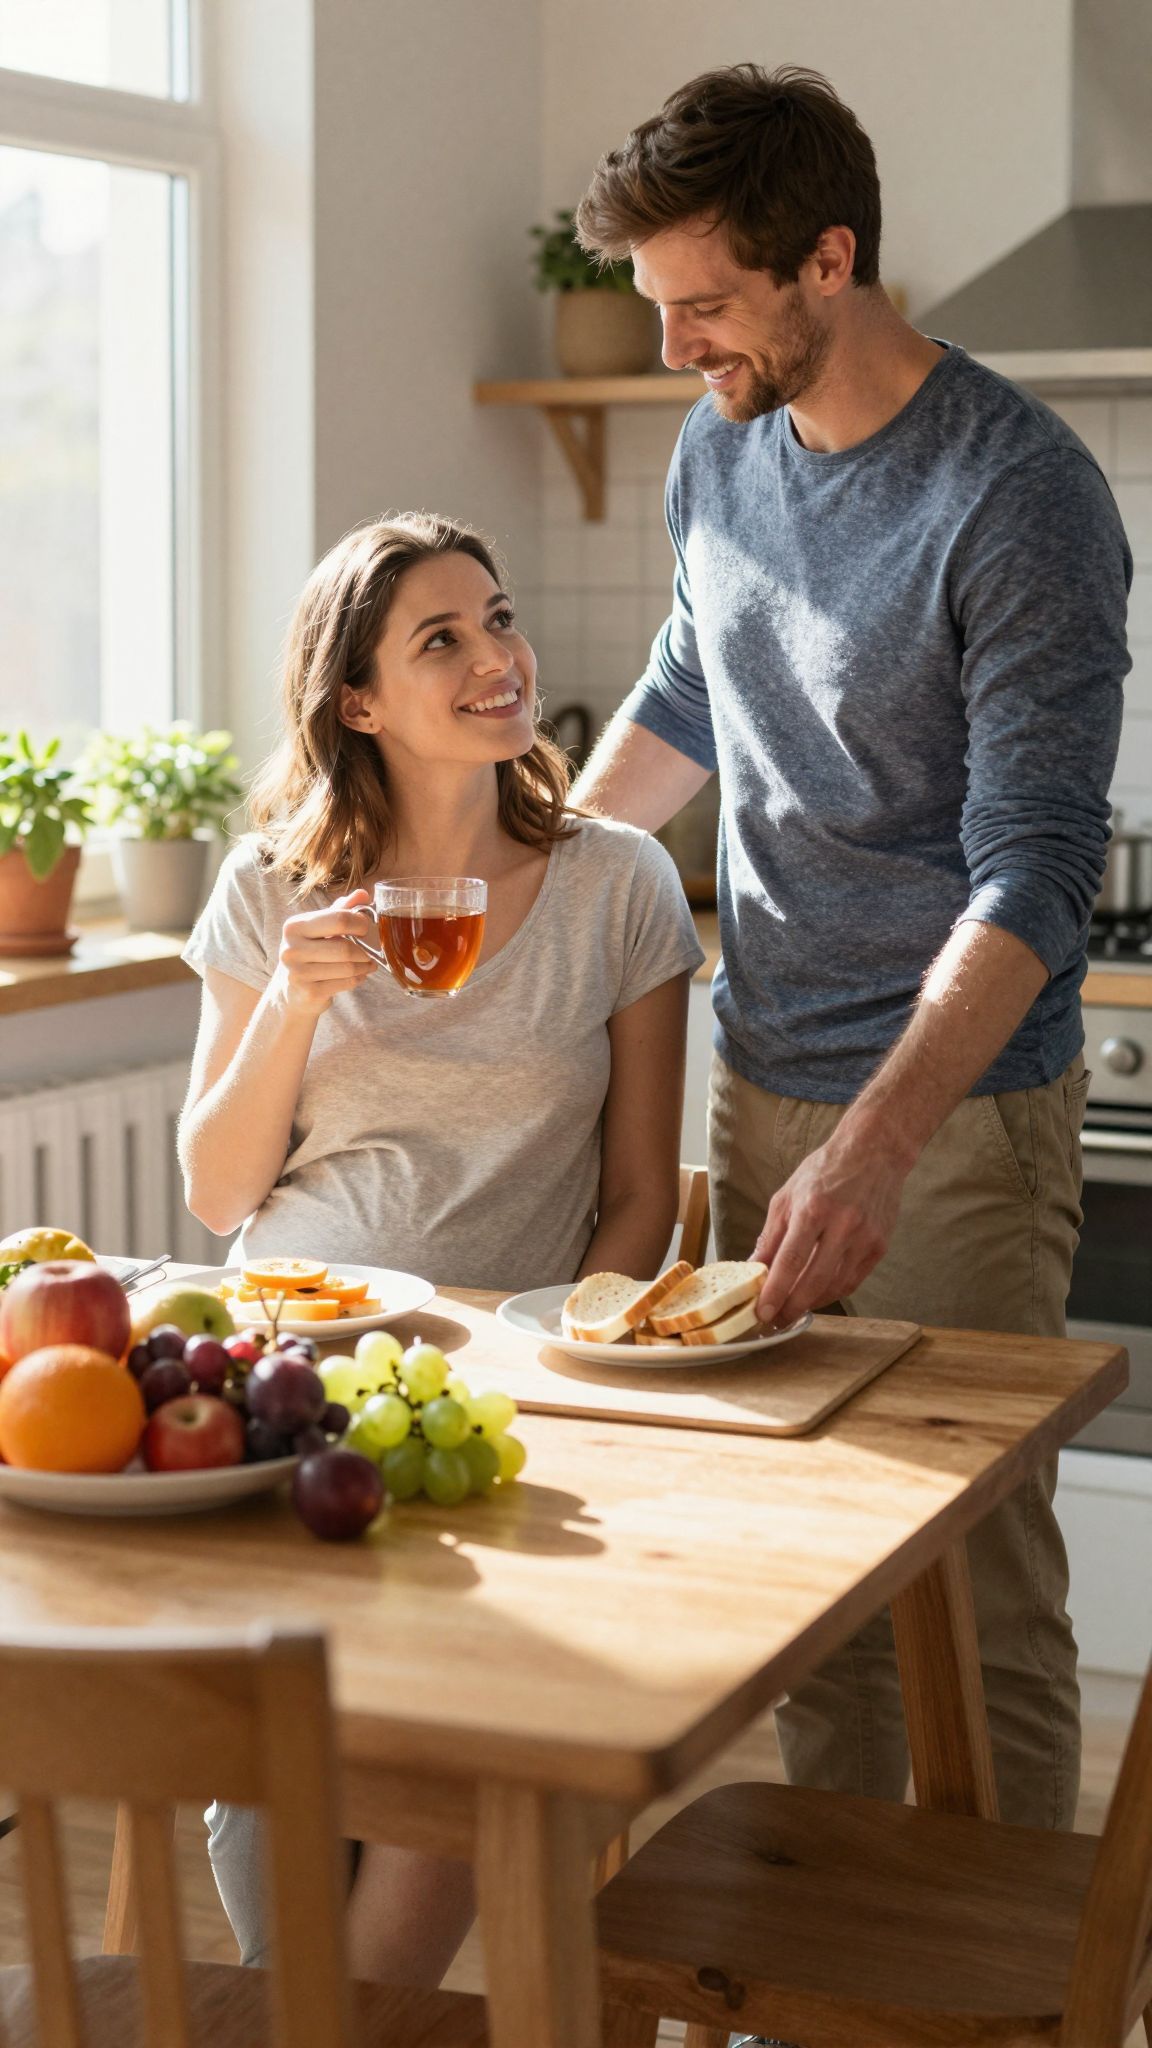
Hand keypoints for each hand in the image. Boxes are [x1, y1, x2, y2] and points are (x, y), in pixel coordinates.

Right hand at [274, 888, 377, 1015]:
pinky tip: (358, 975)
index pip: (338, 919)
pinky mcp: (308, 993)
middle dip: (365, 950)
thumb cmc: (310, 952)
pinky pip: (346, 983)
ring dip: (364, 966)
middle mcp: (291, 949)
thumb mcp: (320, 928)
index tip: (367, 927)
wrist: (291, 990)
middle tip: (372, 951)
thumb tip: (363, 894)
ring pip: (348, 967)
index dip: (360, 923)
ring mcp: (298, 973)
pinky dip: (358, 978)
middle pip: (345, 948)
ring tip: (368, 963)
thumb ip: (341, 909)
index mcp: (294, 926)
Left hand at [752, 1126, 909, 1324]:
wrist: (874, 1152)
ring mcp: (865, 1237)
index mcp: (813, 1208)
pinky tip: (817, 1296)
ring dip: (812, 1303)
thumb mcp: (788, 1195)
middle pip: (815, 1279)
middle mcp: (842, 1224)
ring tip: (793, 1310)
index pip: (791, 1259)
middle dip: (792, 1306)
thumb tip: (755, 1268)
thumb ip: (771, 1234)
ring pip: (836, 1285)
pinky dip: (833, 1293)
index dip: (776, 1290)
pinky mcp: (880, 1245)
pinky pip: (853, 1280)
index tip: (763, 1312)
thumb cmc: (825, 1170)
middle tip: (776, 1320)